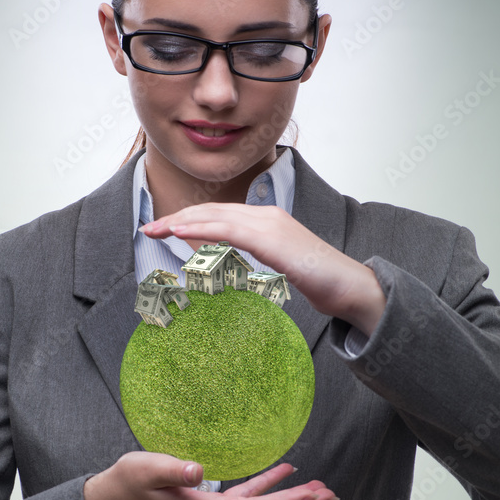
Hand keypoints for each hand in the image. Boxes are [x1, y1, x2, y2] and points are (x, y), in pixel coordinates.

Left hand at [140, 204, 386, 334]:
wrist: (351, 288)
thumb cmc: (318, 282)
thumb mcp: (277, 267)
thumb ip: (252, 260)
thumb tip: (226, 264)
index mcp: (266, 220)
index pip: (219, 215)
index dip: (188, 219)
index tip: (163, 229)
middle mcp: (266, 216)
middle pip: (212, 211)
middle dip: (177, 218)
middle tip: (148, 228)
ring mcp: (271, 225)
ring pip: (216, 217)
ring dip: (182, 222)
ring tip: (157, 229)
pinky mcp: (273, 240)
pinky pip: (230, 231)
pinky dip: (203, 229)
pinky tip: (182, 233)